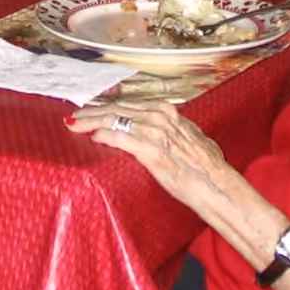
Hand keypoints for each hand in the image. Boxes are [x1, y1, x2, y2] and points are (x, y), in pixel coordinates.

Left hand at [65, 101, 235, 219]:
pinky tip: (93, 137)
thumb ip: (176, 132)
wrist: (215, 184)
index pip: (129, 106)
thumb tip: (168, 134)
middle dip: (92, 112)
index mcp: (167, 112)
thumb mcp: (191, 139)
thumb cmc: (205, 167)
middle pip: (117, 109)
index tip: (92, 111)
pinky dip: (104, 135)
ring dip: (91, 121)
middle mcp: (159, 117)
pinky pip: (120, 137)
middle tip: (74, 116)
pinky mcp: (150, 149)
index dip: (107, 108)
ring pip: (113, 119)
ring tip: (75, 125)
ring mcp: (154, 132)